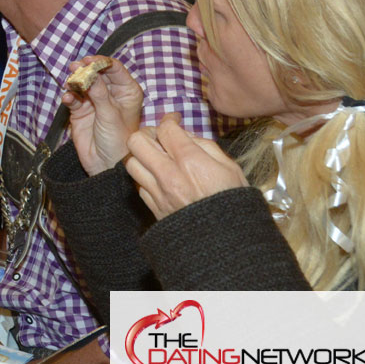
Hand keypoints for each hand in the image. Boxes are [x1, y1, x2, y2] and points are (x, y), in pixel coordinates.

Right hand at [62, 56, 143, 174]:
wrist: (105, 165)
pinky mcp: (80, 111)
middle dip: (85, 69)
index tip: (90, 61)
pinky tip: (68, 99)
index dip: (102, 63)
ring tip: (70, 81)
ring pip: (82, 83)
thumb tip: (88, 74)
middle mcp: (111, 94)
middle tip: (76, 66)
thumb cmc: (118, 140)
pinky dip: (69, 96)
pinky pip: (73, 98)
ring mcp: (94, 102)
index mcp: (126, 92)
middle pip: (96, 73)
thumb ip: (99, 93)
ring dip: (75, 80)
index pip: (114, 69)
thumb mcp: (110, 114)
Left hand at [124, 116, 248, 218]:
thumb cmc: (234, 203)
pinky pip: (138, 185)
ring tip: (155, 158)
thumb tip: (187, 136)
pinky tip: (158, 178)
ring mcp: (158, 192)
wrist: (228, 243)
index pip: (165, 129)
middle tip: (159, 137)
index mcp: (190, 161)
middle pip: (136, 141)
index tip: (174, 121)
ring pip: (130, 163)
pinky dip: (144, 177)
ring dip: (140, 156)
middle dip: (146, 134)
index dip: (169, 120)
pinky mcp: (153, 208)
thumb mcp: (231, 168)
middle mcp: (168, 175)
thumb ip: (207, 147)